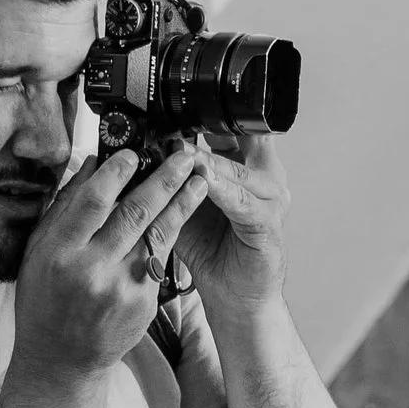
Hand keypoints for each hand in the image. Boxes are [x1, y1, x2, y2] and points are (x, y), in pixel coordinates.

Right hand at [11, 141, 211, 378]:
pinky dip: (171, 236)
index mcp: (59, 253)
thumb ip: (64, 208)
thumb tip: (91, 164)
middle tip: (184, 157)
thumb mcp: (39, 252)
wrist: (62, 361)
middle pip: (134, 214)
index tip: (133, 153)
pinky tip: (182, 216)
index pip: (92, 202)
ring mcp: (121, 289)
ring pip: (158, 235)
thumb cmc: (45, 300)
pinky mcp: (143, 304)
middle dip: (164, 180)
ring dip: (182, 204)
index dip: (116, 173)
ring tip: (200, 181)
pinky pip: (160, 261)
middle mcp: (91, 271)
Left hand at [170, 126, 287, 319]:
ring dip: (209, 163)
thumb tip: (138, 156)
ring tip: (184, 154)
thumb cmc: (213, 252)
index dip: (203, 119)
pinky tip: (205, 183)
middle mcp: (262, 178)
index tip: (170, 111)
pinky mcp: (268, 225)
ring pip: (237, 172)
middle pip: (238, 144)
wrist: (236, 297)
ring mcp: (270, 201)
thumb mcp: (185, 206)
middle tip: (172, 128)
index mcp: (244, 168)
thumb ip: (172, 181)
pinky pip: (244, 203)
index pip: (228, 131)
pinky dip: (224, 192)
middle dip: (204, 136)